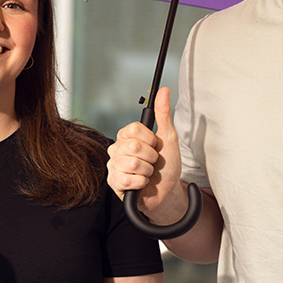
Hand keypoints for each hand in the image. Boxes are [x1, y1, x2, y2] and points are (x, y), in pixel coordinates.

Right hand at [107, 86, 187, 224]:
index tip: (155, 146)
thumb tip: (164, 90)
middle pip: (133, 146)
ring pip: (132, 164)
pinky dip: (141, 183)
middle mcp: (117, 149)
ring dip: (148, 171)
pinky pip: (128, 180)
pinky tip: (141, 183)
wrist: (167, 191)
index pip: (133, 129)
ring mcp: (113, 166)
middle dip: (151, 157)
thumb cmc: (166, 165)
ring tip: (148, 173)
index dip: (150, 139)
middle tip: (153, 162)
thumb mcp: (169, 138)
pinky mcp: (114, 183)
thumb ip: (164, 114)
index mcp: (127, 136)